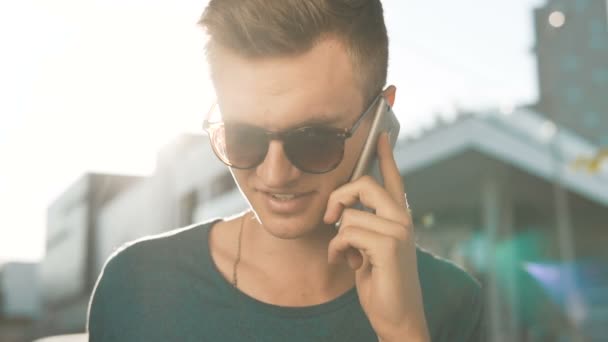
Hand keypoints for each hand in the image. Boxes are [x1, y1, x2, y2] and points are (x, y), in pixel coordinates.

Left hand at [324, 133, 429, 341]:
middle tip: (330, 219)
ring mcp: (399, 230)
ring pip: (349, 214)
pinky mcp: (389, 245)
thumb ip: (363, 225)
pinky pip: (347, 233)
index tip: (380, 134)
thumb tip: (342, 211)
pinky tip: (347, 263)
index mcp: (399, 217)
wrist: (396, 316)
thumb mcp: (369, 247)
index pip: (393, 178)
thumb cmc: (381, 281)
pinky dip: (338, 250)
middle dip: (338, 198)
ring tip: (344, 255)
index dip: (386, 155)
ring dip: (337, 238)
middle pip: (364, 184)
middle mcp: (403, 219)